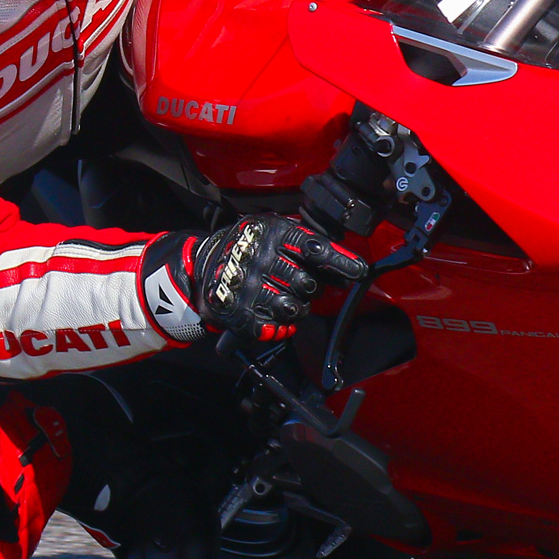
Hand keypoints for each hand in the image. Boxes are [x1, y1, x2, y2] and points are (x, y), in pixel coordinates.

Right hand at [143, 216, 366, 343]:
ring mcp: (246, 286)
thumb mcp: (272, 231)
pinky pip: (272, 328)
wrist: (200, 266)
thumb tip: (345, 264)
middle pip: (307, 283)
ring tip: (284, 299)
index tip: (358, 271)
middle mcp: (259, 257)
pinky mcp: (235, 312)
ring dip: (296, 308)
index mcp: (271, 233)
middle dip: (312, 288)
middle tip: (303, 285)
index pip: (314, 247)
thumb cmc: (247, 248)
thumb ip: (305, 242)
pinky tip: (271, 314)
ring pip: (293, 308)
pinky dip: (278, 326)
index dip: (339, 261)